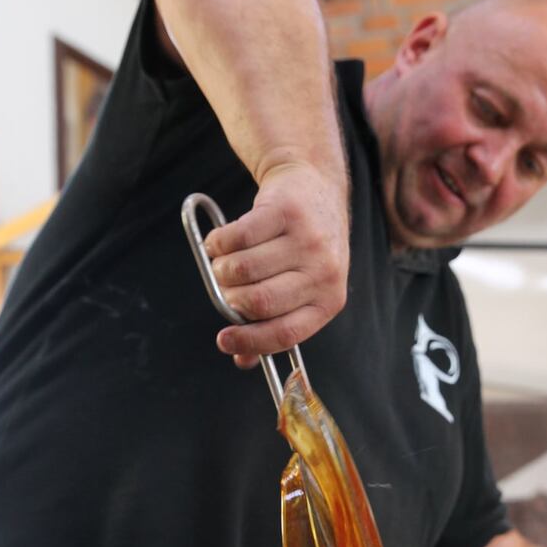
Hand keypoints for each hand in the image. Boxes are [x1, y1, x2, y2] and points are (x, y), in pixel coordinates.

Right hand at [204, 161, 348, 366]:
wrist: (314, 187)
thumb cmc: (301, 248)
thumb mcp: (300, 289)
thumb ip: (272, 323)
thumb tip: (242, 360)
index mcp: (329, 301)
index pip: (286, 333)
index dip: (250, 342)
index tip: (224, 341)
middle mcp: (324, 272)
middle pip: (259, 302)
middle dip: (230, 299)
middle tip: (225, 288)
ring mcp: (307, 240)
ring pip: (242, 270)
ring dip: (221, 270)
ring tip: (224, 262)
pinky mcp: (286, 211)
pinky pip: (236, 237)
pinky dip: (217, 243)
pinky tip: (219, 242)